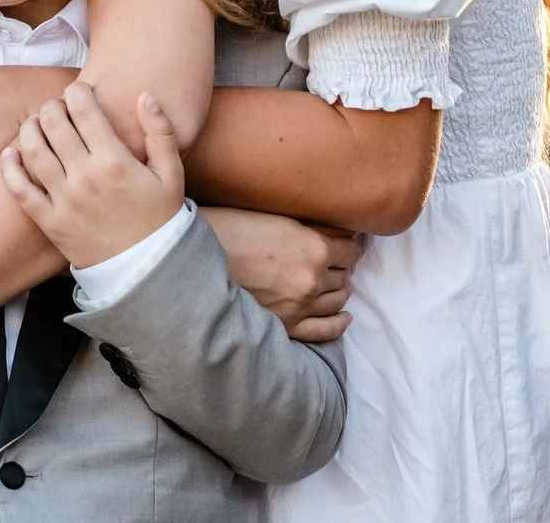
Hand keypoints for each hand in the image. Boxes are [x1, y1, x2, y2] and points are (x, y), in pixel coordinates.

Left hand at [1, 83, 183, 268]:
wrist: (147, 270)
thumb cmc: (160, 218)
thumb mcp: (172, 173)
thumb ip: (160, 131)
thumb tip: (145, 96)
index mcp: (114, 161)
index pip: (84, 110)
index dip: (76, 92)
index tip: (78, 91)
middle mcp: (85, 177)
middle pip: (53, 124)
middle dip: (52, 106)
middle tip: (57, 106)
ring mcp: (64, 200)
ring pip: (33, 151)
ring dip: (29, 128)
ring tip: (35, 123)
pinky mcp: (49, 222)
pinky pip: (20, 191)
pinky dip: (10, 168)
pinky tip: (10, 154)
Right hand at [198, 206, 360, 342]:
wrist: (198, 258)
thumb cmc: (234, 228)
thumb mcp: (279, 218)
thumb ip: (314, 228)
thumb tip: (341, 233)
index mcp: (315, 249)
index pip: (352, 252)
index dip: (350, 246)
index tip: (345, 243)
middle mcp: (313, 280)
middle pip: (345, 276)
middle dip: (341, 267)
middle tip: (334, 260)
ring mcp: (301, 307)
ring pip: (338, 301)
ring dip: (338, 290)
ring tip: (331, 281)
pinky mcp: (287, 326)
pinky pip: (325, 331)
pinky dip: (338, 324)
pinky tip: (343, 316)